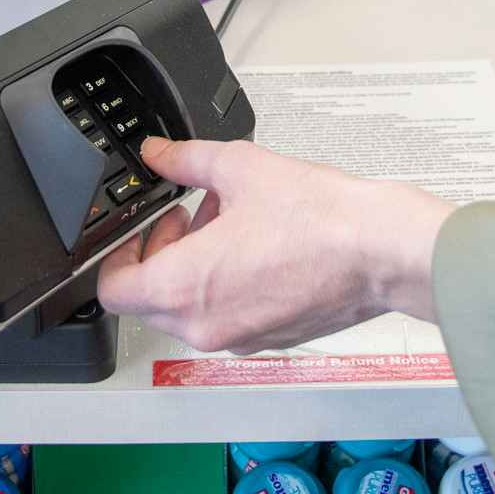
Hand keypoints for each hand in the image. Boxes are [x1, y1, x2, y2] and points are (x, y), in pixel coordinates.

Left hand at [97, 137, 450, 353]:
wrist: (380, 251)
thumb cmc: (319, 218)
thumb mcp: (239, 168)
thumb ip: (185, 161)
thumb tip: (158, 154)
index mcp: (185, 287)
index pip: (113, 289)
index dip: (117, 253)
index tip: (137, 229)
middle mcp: (206, 323)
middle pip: (150, 300)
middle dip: (161, 253)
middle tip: (188, 215)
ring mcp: (238, 338)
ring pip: (189, 310)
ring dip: (194, 268)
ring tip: (229, 221)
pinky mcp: (269, 339)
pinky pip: (226, 316)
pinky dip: (226, 285)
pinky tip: (256, 245)